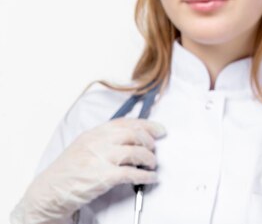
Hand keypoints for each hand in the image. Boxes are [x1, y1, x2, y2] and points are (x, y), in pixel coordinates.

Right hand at [10, 117, 166, 223]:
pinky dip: (146, 176)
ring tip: (152, 164)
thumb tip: (133, 136)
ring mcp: (100, 159)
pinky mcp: (104, 177)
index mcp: (94, 133)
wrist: (48, 192)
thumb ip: (104, 139)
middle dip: (150, 141)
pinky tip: (151, 178)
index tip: (160, 130)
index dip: (147, 125)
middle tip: (155, 149)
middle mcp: (98, 142)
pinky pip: (132, 173)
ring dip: (150, 158)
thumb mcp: (83, 146)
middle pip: (135, 134)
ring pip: (136, 152)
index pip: (126, 122)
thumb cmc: (67, 172)